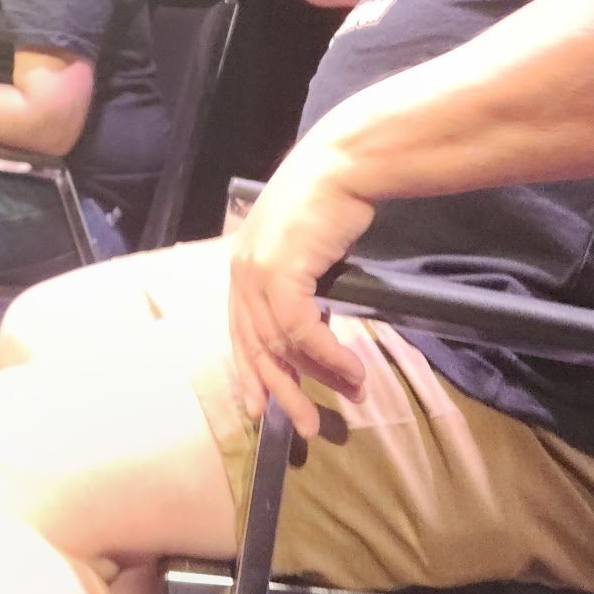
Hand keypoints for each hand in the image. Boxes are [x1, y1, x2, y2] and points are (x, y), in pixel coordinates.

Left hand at [226, 151, 372, 437]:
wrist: (340, 166)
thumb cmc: (329, 201)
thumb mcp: (305, 250)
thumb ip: (301, 286)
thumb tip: (318, 327)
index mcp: (241, 267)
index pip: (240, 332)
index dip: (252, 373)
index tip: (264, 407)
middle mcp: (241, 273)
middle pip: (256, 348)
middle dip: (283, 391)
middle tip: (305, 426)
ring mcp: (256, 273)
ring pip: (281, 345)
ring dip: (318, 378)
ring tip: (347, 401)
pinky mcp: (280, 274)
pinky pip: (303, 331)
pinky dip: (330, 356)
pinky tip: (353, 370)